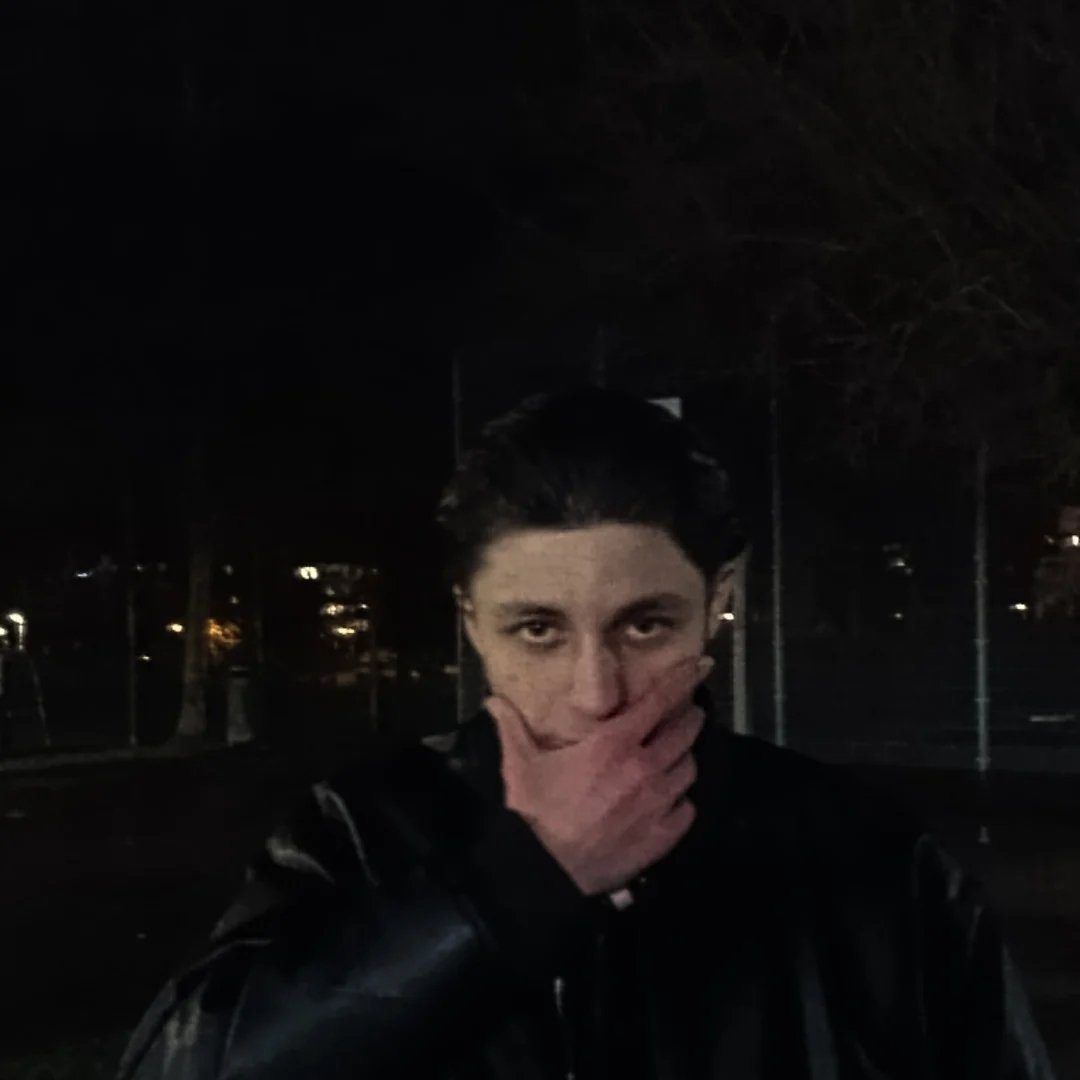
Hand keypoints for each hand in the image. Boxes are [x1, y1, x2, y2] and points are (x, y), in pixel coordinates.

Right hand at [485, 655, 713, 896]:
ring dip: (684, 757)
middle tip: (688, 711)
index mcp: (613, 743)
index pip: (659, 702)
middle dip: (689, 717)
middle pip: (684, 732)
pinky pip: (687, 809)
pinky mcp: (663, 837)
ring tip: (675, 755)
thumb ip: (512, 728)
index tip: (700, 664)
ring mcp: (658, 804)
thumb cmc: (534, 814)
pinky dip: (681, 800)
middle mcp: (644, 767)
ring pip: (689, 769)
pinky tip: (670, 800)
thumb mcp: (520, 765)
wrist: (545, 873)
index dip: (682, 680)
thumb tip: (494, 700)